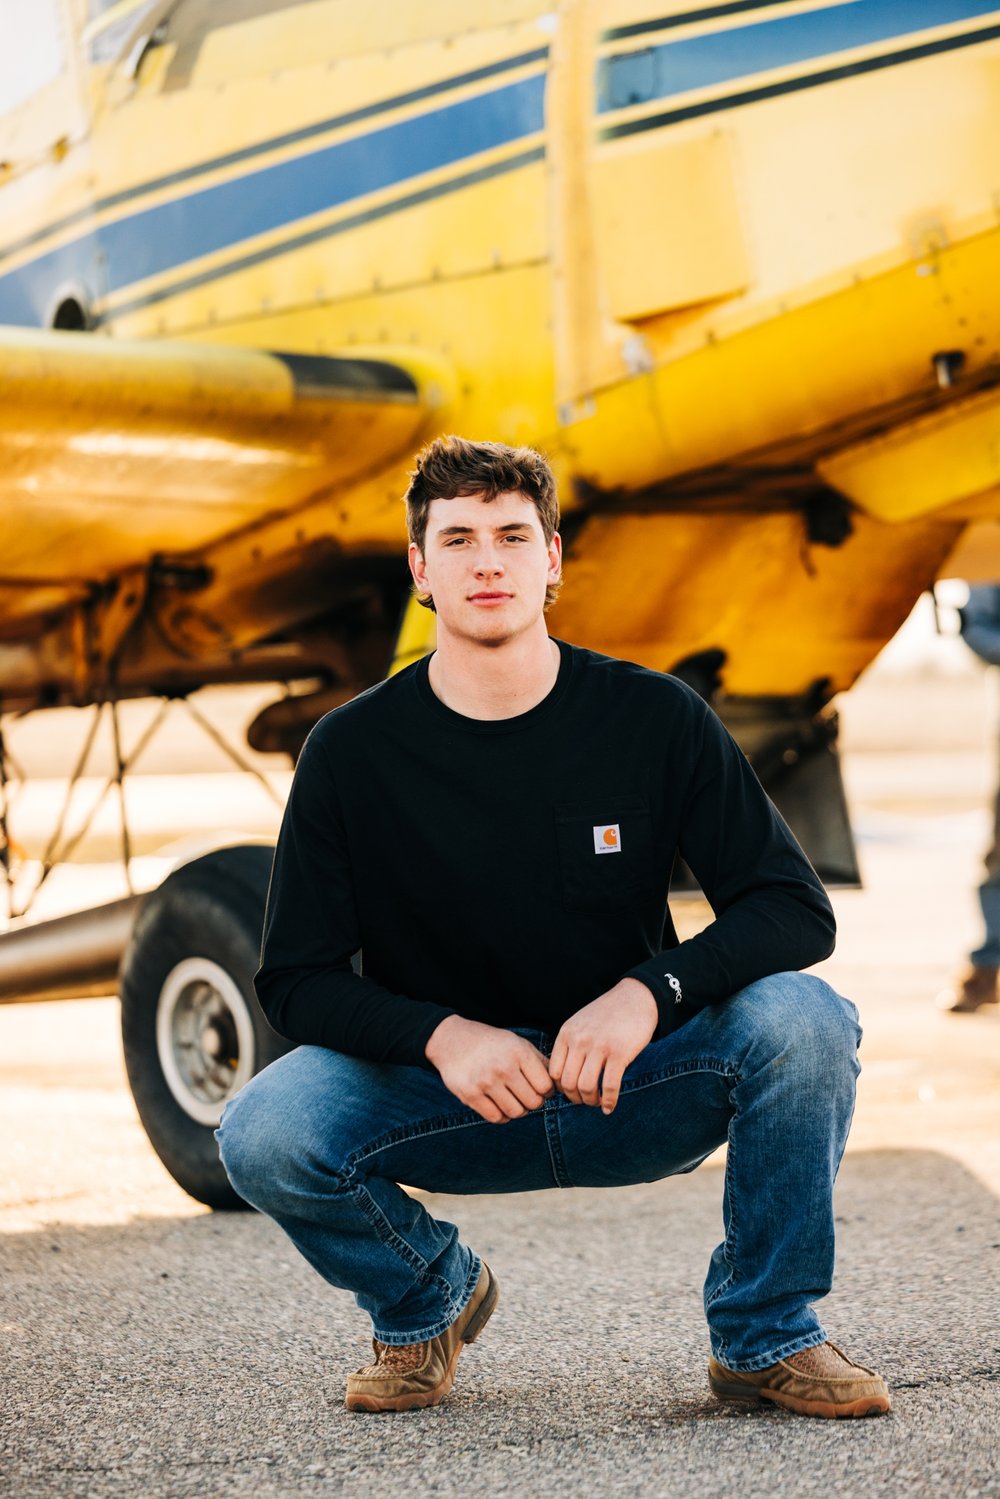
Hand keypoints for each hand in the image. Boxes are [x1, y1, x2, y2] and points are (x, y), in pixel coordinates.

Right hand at [425, 1015, 554, 1123]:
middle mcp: (503, 1067)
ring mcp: (486, 1082)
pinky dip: (502, 1116)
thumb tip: (558, 1083)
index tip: (540, 1088)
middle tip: (527, 1096)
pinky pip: (496, 1118)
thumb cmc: (491, 1043)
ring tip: (513, 1101)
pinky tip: (499, 1105)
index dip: (547, 1091)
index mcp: (519, 1053)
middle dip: (533, 1102)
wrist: (452, 1040)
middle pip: (533, 1102)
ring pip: (516, 1113)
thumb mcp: (517, 1043)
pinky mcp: (470, 1095)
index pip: (546, 1086)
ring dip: (518, 1110)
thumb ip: (538, 1061)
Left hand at [549, 978, 657, 1114]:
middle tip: (585, 1101)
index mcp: (567, 1034)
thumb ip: (571, 1045)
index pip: (553, 1072)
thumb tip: (564, 1079)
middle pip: (567, 1083)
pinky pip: (610, 1086)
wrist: (635, 998)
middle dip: (575, 1099)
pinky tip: (610, 1107)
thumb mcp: (580, 1023)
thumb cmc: (607, 1014)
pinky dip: (609, 1101)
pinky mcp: (620, 1053)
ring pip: (586, 1087)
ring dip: (591, 1101)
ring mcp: (599, 1046)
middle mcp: (580, 1040)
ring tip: (597, 1102)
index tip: (572, 1093)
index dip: (561, 1089)